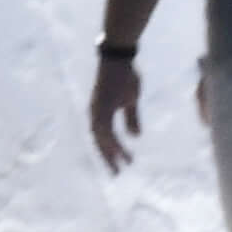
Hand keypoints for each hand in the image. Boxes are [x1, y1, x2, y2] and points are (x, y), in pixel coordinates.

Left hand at [88, 48, 146, 171]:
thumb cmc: (125, 75)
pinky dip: (113, 142)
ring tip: (123, 166)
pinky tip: (121, 152)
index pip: (103, 138)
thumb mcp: (131, 100)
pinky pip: (106, 129)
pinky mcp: (102, 106)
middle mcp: (95, 113)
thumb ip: (131, 118)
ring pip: (102, 138)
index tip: (120, 165)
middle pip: (99, 141)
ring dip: (112, 153)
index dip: (110, 152)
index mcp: (101, 112)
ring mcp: (97, 110)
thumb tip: (135, 136)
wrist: (119, 57)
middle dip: (108, 158)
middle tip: (117, 174)